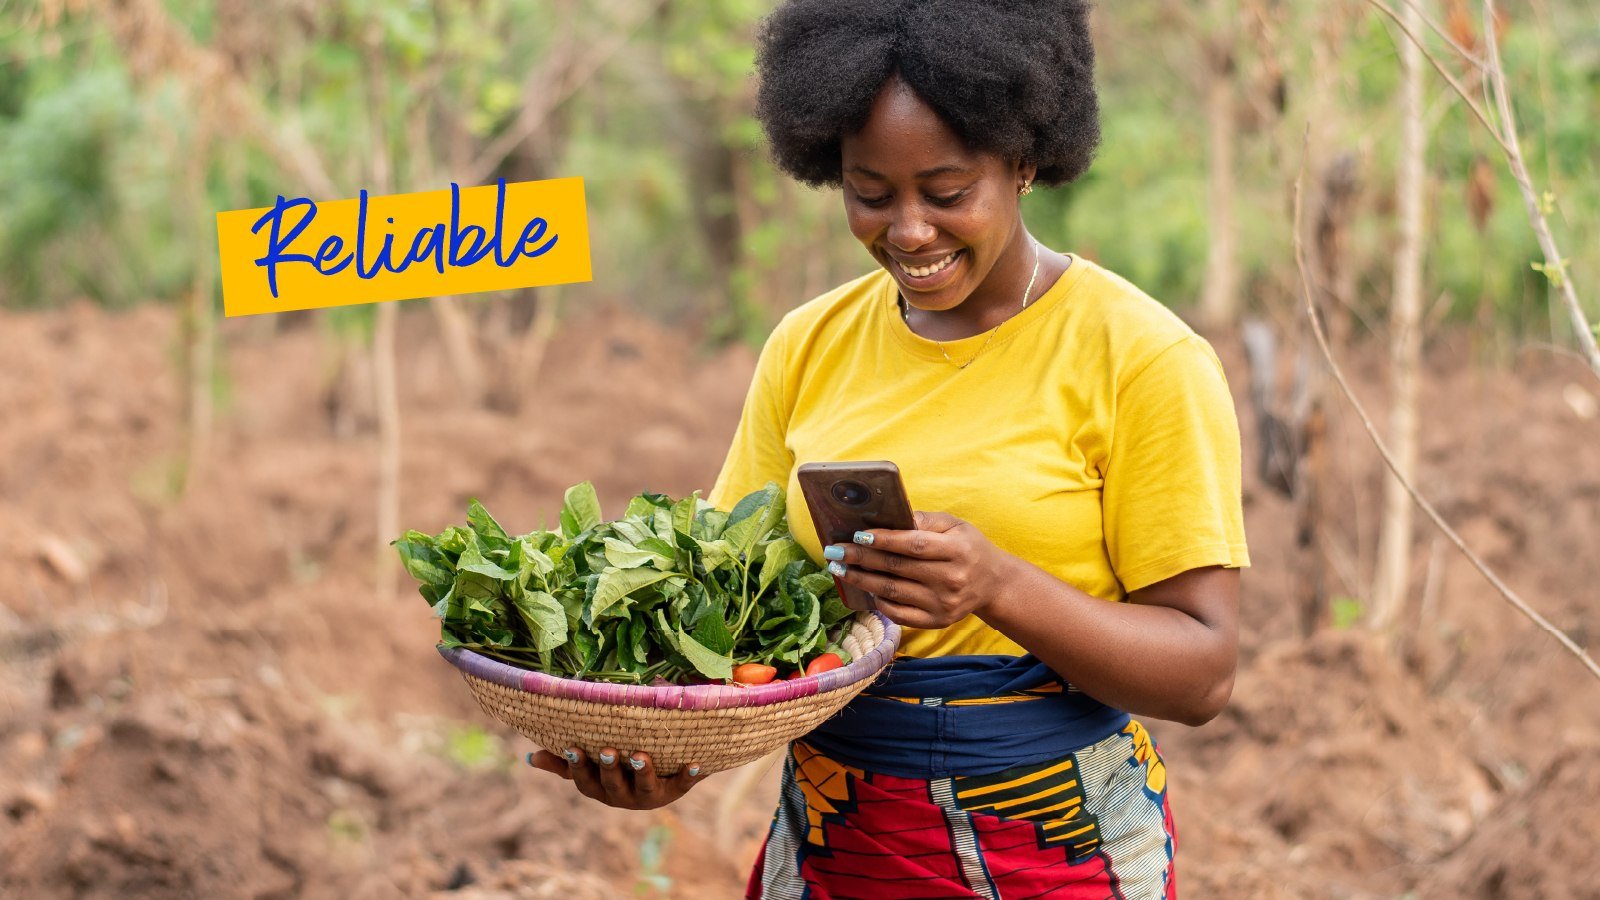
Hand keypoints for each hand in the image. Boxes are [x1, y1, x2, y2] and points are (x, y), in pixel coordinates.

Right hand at [526, 746, 704, 809]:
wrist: (665, 769)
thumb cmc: (620, 763)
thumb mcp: (592, 764)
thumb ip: (564, 763)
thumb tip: (531, 758)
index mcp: (600, 788)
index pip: (584, 780)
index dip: (577, 766)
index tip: (572, 747)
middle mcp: (622, 797)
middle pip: (613, 787)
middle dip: (609, 770)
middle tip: (608, 750)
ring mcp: (649, 796)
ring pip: (644, 789)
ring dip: (643, 773)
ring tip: (641, 755)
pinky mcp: (675, 790)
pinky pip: (682, 785)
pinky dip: (687, 776)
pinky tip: (694, 764)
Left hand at [824, 510, 1008, 629]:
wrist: (992, 583)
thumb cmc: (967, 547)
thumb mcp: (955, 525)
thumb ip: (924, 520)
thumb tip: (889, 516)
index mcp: (957, 550)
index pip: (914, 545)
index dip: (883, 540)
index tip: (856, 535)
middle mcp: (951, 579)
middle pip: (897, 568)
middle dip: (861, 558)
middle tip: (834, 551)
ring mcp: (943, 604)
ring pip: (892, 591)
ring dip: (861, 580)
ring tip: (840, 569)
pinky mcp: (937, 622)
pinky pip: (899, 614)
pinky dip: (878, 601)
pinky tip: (865, 589)